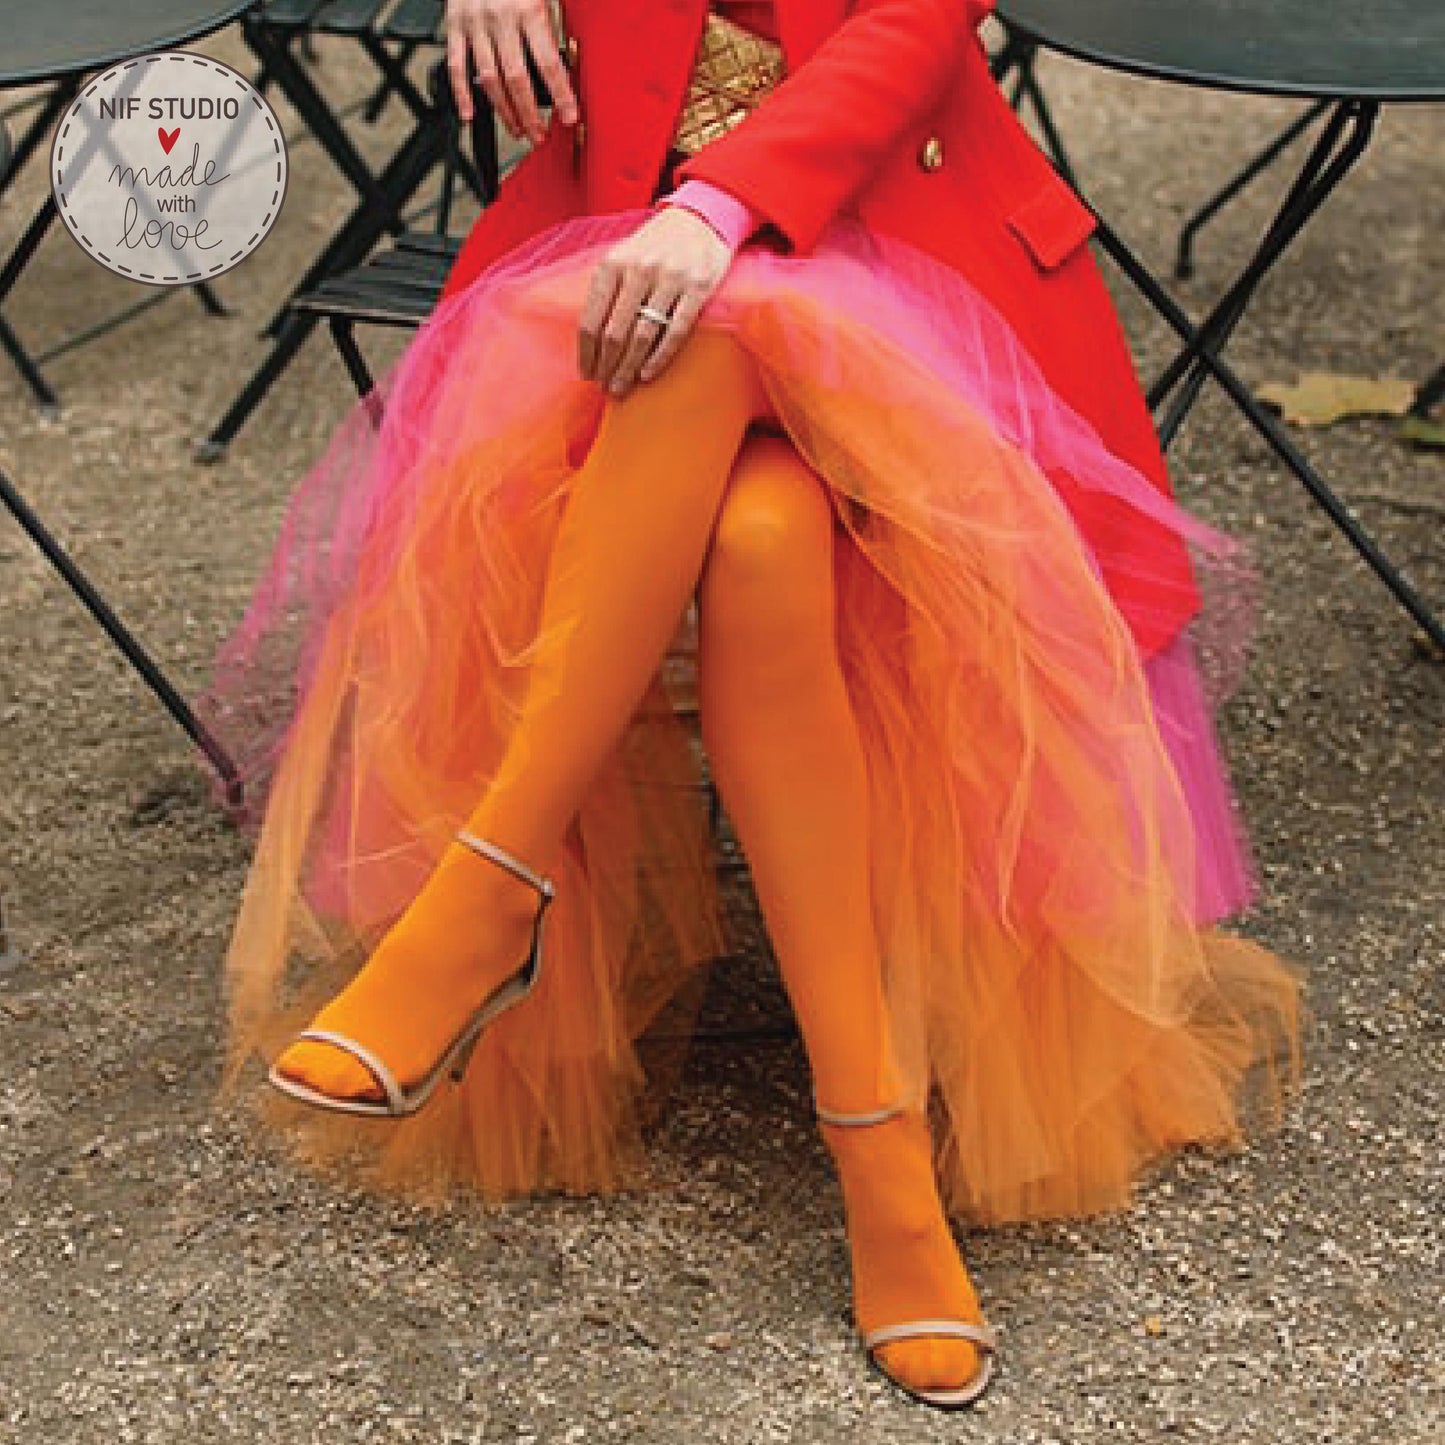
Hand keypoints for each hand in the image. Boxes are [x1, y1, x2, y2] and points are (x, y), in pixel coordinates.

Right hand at [445, 0, 577, 142]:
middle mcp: (500, 19)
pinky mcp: (454, 24)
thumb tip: (565, 60)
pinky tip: (470, 113)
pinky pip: (456, 65)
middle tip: (539, 134)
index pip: (548, 63)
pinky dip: (461, 93)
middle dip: (530, 113)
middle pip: (517, 79)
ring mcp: (474, 23)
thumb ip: (552, 24)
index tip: (569, 116)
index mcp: (528, 9)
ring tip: (517, 129)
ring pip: (489, 79)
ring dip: (504, 111)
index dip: (560, 94)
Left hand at [579, 206, 734, 398]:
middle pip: (614, 333)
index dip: (586, 353)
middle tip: (605, 388)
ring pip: (642, 336)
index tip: (586, 374)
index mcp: (613, 263)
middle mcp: (639, 270)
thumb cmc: (657, 245)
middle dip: (606, 366)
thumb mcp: (623, 256)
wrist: (701, 219)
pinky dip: (659, 357)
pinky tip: (647, 374)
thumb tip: (591, 338)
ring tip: (622, 386)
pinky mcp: (697, 288)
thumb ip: (607, 289)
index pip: (592, 319)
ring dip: (629, 367)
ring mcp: (669, 279)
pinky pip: (674, 331)